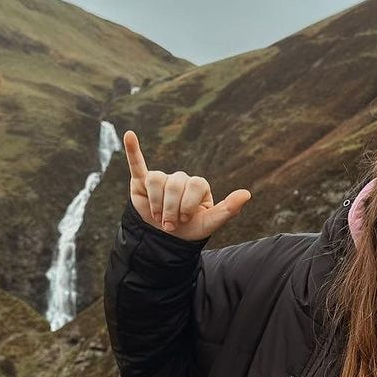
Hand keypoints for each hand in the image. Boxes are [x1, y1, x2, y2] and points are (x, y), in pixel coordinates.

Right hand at [123, 129, 249, 241]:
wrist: (166, 240)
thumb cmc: (190, 229)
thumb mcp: (210, 223)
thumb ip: (228, 210)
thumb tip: (247, 193)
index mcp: (198, 185)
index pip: (194, 184)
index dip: (187, 204)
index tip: (185, 219)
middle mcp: (180, 178)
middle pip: (173, 184)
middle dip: (170, 209)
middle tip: (169, 225)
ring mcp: (162, 179)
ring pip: (156, 180)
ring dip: (156, 203)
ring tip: (158, 217)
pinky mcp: (142, 182)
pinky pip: (137, 164)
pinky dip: (132, 151)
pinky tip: (129, 136)